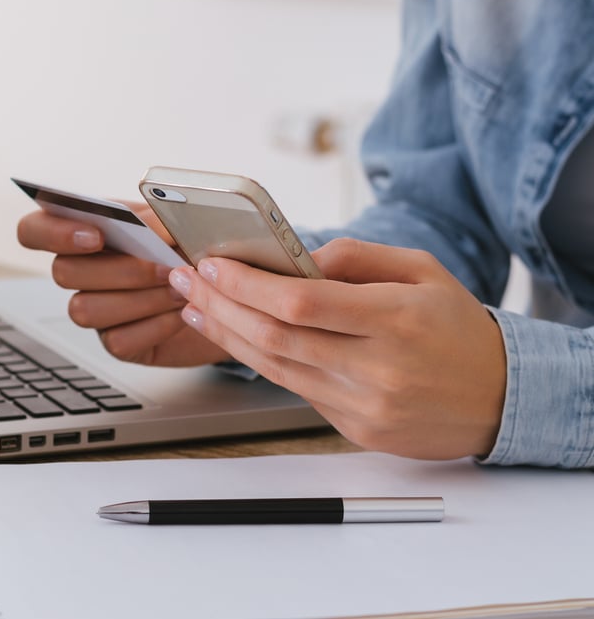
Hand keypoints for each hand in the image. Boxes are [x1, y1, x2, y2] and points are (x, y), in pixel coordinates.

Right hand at [17, 203, 230, 366]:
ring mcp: (96, 309)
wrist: (227, 290)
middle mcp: (82, 271)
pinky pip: (116, 340)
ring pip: (84, 310)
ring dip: (137, 298)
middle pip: (62, 272)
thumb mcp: (177, 221)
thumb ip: (159, 219)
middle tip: (165, 265)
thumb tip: (150, 231)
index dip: (51, 232)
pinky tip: (181, 313)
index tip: (95, 235)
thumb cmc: (194, 247)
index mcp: (85, 231)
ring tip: (180, 288)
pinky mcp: (118, 343)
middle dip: (117, 269)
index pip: (34, 230)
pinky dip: (153, 325)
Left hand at [168, 238, 506, 459]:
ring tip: (196, 306)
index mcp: (396, 319)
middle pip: (275, 337)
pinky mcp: (355, 428)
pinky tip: (236, 337)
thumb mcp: (421, 271)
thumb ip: (356, 257)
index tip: (212, 265)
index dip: (246, 284)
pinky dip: (258, 360)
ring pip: (274, 368)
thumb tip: (294, 257)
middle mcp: (377, 368)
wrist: (500, 398)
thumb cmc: (458, 327)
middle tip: (185, 280)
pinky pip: (295, 389)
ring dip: (226, 335)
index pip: (301, 301)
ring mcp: (364, 405)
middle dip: (220, 305)